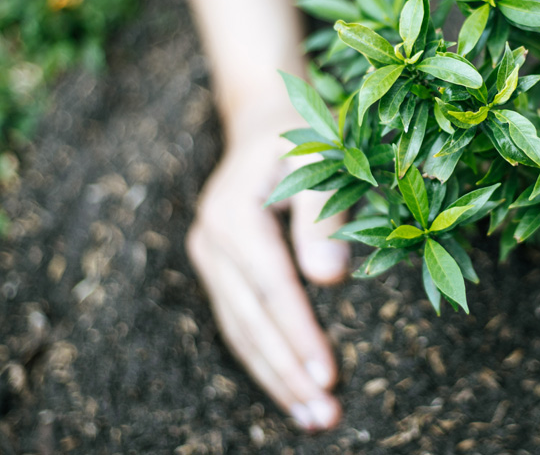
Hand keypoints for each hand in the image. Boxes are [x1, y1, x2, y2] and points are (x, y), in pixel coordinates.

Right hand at [185, 111, 349, 431]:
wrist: (264, 120)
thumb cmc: (304, 135)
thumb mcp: (321, 158)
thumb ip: (324, 215)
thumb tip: (329, 279)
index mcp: (234, 213)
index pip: (271, 288)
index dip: (299, 335)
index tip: (329, 376)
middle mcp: (211, 240)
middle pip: (251, 320)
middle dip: (288, 373)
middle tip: (325, 416)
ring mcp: (209, 258)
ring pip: (240, 331)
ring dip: (275, 379)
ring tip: (312, 419)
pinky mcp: (218, 271)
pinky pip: (239, 324)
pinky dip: (264, 361)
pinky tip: (290, 391)